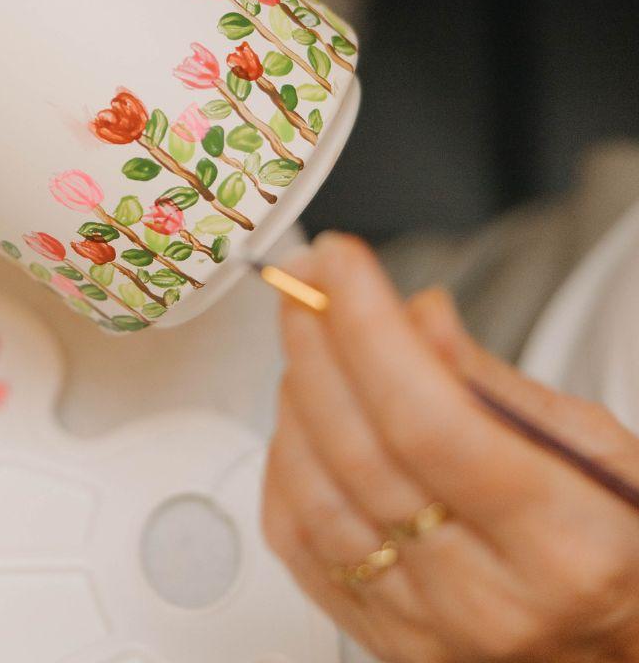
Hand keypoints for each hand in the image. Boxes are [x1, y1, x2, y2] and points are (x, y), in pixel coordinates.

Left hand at [263, 232, 638, 662]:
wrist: (624, 649)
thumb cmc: (619, 546)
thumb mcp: (596, 449)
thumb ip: (491, 383)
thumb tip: (413, 313)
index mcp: (563, 544)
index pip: (429, 419)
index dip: (367, 328)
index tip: (339, 263)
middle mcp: (489, 601)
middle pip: (358, 450)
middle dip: (316, 343)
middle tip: (305, 281)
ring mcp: (428, 631)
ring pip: (314, 493)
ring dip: (295, 396)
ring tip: (311, 342)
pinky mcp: (381, 639)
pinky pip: (295, 539)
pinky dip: (283, 462)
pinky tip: (301, 416)